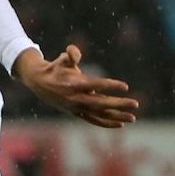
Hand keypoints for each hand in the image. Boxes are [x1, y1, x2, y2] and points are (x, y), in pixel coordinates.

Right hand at [14, 44, 139, 128]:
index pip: (95, 85)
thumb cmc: (56, 68)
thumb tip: (74, 51)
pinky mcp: (76, 113)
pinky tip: (121, 123)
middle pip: (101, 103)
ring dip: (117, 117)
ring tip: (133, 118)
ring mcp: (76, 108)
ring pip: (99, 114)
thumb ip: (70, 54)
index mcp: (73, 84)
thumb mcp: (61, 59)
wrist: (38, 83)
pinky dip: (107, 123)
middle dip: (119, 104)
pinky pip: (94, 120)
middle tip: (136, 104)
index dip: (110, 86)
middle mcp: (75, 98)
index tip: (126, 86)